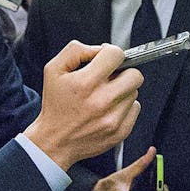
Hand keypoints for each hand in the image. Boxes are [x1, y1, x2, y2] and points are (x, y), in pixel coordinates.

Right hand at [25, 41, 142, 168]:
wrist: (54, 141)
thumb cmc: (55, 104)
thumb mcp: (54, 70)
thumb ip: (76, 51)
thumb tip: (100, 49)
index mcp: (85, 83)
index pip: (116, 55)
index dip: (111, 53)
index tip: (106, 60)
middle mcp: (101, 101)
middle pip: (134, 75)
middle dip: (123, 72)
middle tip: (111, 77)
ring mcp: (113, 118)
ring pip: (134, 92)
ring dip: (122, 90)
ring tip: (105, 96)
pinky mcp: (120, 131)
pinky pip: (135, 108)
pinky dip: (124, 106)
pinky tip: (108, 109)